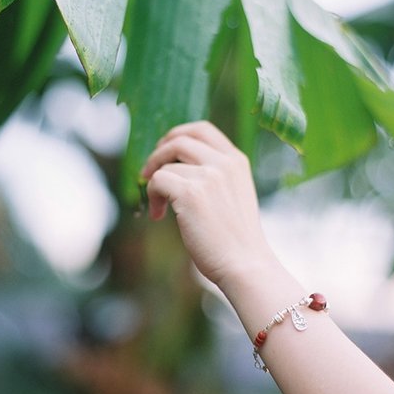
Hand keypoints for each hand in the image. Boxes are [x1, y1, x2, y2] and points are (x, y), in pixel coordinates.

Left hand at [140, 121, 275, 286]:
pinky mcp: (191, 194)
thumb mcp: (234, 195)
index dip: (178, 135)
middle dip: (158, 153)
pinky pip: (158, 181)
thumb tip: (176, 166)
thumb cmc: (236, 239)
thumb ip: (215, 176)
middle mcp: (224, 163)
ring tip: (159, 207)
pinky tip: (158, 215)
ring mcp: (208, 176)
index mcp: (237, 161)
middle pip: (180, 139)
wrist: (245, 264)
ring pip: (166, 164)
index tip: (165, 150)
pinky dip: (152, 196)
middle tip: (148, 172)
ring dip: (154, 183)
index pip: (202, 129)